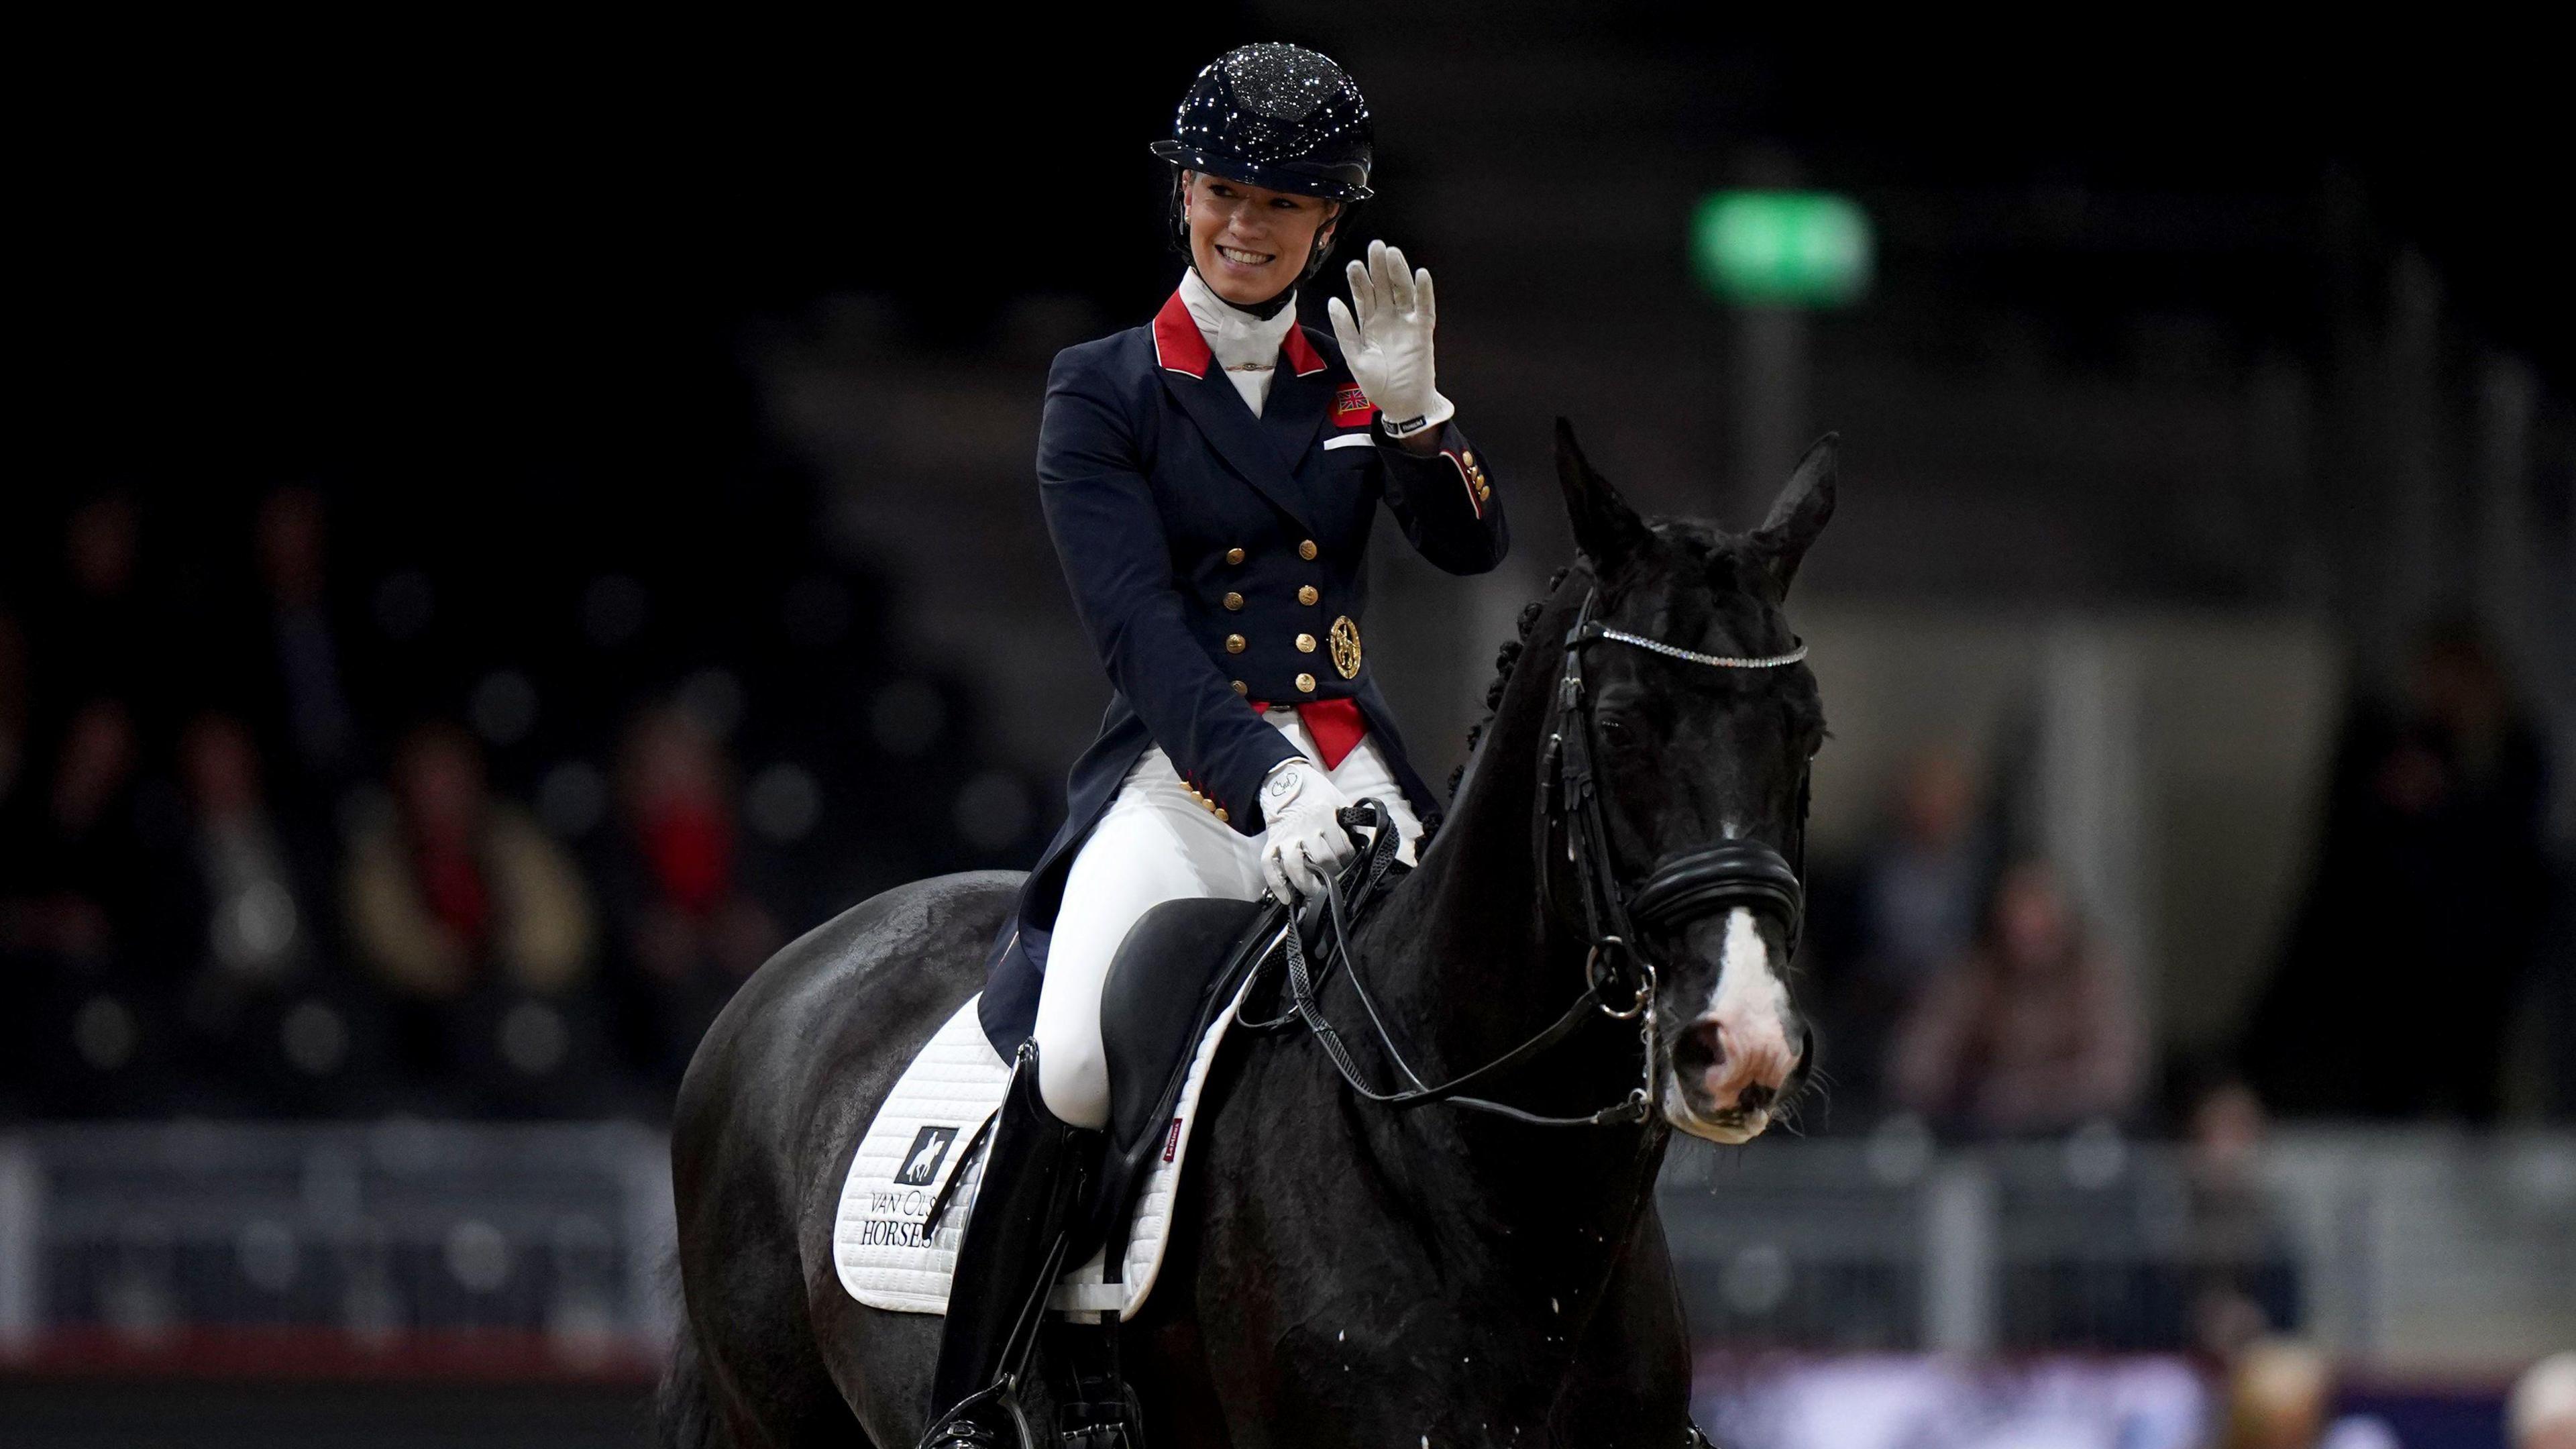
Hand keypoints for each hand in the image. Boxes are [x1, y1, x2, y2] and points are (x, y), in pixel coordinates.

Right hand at [1257, 758, 1359, 900]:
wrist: (1288, 782)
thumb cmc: (1318, 794)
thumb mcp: (1340, 801)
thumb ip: (1351, 822)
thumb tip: (1363, 845)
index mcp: (1325, 815)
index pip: (1342, 847)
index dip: (1348, 860)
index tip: (1350, 864)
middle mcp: (1305, 826)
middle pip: (1322, 859)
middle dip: (1331, 872)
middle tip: (1335, 879)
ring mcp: (1287, 836)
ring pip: (1295, 864)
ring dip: (1306, 882)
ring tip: (1314, 892)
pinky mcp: (1272, 842)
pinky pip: (1270, 865)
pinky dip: (1276, 884)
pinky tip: (1286, 897)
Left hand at [1326, 239, 1453, 442]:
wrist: (1401, 405)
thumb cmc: (1378, 384)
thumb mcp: (1354, 357)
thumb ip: (1345, 330)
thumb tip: (1334, 301)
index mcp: (1369, 324)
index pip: (1363, 296)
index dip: (1359, 280)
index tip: (1353, 264)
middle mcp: (1388, 319)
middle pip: (1384, 287)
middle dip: (1379, 267)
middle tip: (1375, 246)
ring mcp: (1406, 323)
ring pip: (1402, 292)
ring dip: (1398, 273)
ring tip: (1392, 254)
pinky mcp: (1423, 332)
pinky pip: (1425, 308)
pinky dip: (1424, 292)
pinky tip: (1421, 274)